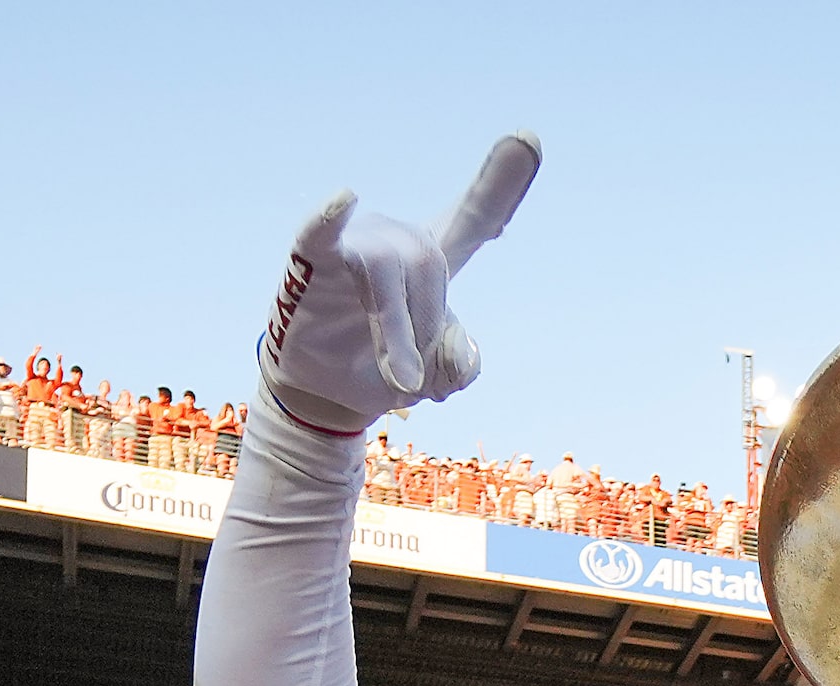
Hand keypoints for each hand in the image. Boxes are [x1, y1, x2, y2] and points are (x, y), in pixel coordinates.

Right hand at [257, 134, 538, 433]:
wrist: (319, 394)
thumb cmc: (377, 370)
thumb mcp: (431, 381)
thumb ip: (458, 367)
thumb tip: (459, 349)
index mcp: (430, 258)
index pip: (473, 217)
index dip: (500, 183)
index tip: (528, 138)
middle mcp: (394, 239)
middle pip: (428, 264)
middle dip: (427, 327)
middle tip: (413, 379)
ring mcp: (352, 245)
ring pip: (386, 270)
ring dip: (397, 331)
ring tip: (400, 379)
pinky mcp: (311, 263)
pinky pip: (318, 236)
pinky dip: (328, 221)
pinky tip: (343, 199)